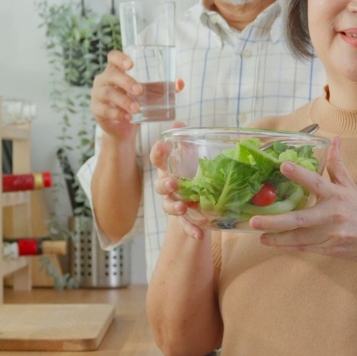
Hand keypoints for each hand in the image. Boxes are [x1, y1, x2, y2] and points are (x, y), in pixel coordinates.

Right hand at [90, 50, 185, 142]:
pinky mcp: (97, 110)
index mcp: (116, 70)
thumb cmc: (136, 102)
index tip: (131, 64)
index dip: (120, 58)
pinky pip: (104, 110)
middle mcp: (104, 80)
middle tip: (139, 90)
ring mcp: (98, 94)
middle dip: (126, 82)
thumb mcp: (150, 94)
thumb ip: (164, 87)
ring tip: (137, 108)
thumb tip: (180, 83)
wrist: (123, 127)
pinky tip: (127, 117)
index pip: (113, 57)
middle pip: (111, 75)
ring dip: (123, 100)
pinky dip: (116, 113)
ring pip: (108, 93)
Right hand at [150, 124, 212, 240]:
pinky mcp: (183, 218)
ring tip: (182, 207)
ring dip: (174, 206)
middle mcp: (167, 186)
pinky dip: (190, 230)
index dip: (157, 152)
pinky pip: (185, 225)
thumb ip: (185, 143)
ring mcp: (173, 203)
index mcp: (167, 169)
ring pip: (168, 206)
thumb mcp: (189, 157)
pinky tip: (199, 234)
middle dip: (165, 184)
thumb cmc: (190, 173)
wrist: (196, 198)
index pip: (157, 159)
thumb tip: (178, 121)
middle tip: (173, 182)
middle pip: (160, 186)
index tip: (162, 145)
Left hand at [247, 137, 356, 265]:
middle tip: (254, 219)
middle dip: (276, 221)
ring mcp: (331, 234)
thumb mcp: (352, 187)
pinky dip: (287, 245)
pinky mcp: (329, 248)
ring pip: (299, 237)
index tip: (282, 165)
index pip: (316, 182)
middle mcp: (334, 214)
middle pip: (301, 218)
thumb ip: (338, 165)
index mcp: (338, 195)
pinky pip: (304, 247)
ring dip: (277, 236)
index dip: (299, 174)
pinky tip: (271, 242)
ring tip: (258, 233)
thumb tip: (334, 139)